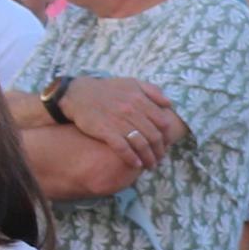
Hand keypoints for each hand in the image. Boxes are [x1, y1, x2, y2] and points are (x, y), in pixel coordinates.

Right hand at [56, 73, 183, 166]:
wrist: (79, 94)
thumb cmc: (108, 90)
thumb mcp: (132, 83)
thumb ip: (152, 91)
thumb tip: (169, 103)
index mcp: (140, 99)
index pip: (162, 122)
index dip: (167, 136)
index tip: (166, 144)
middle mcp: (132, 110)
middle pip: (154, 136)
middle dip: (160, 151)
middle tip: (160, 159)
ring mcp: (119, 121)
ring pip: (141, 144)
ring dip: (149, 158)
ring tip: (151, 166)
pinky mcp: (105, 131)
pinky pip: (123, 148)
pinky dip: (132, 158)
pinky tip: (136, 164)